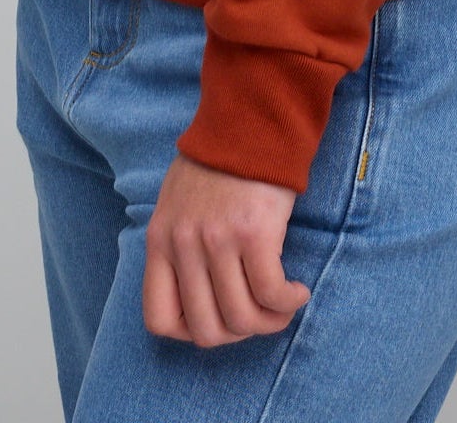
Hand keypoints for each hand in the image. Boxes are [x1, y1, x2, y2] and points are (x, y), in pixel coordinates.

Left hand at [143, 150, 310, 346]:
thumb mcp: (176, 204)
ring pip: (242, 318)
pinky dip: (287, 302)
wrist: (249, 122)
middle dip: (237, 334)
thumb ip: (179, 247)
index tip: (217, 318)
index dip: (191, 331)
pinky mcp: (254, 234)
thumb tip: (198, 297)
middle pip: (207, 329)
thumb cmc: (217, 163)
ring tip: (282, 305)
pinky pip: (271, 294)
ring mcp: (217, 241)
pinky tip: (297, 291)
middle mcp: (184, 246)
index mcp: (160, 241)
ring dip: (269, 322)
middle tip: (257, 315)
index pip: (160, 319)